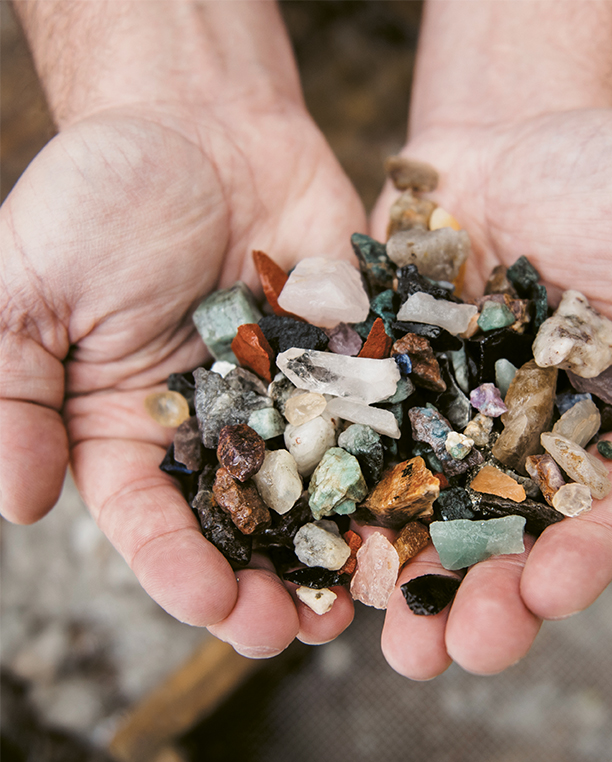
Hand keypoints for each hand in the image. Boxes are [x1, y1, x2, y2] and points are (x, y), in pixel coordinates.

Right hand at [0, 96, 364, 654]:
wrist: (203, 127)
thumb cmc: (100, 198)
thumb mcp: (23, 289)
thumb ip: (12, 393)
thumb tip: (17, 503)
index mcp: (132, 432)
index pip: (152, 521)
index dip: (179, 568)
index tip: (211, 607)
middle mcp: (220, 433)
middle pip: (245, 528)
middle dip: (269, 582)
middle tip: (296, 632)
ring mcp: (295, 403)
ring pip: (320, 494)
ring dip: (341, 547)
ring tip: (365, 598)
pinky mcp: (354, 364)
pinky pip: (379, 421)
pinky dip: (398, 465)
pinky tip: (419, 507)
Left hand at [373, 109, 611, 677]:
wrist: (513, 137)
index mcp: (606, 425)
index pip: (603, 507)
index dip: (582, 554)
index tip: (553, 589)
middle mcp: (523, 441)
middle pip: (509, 537)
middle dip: (486, 598)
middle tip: (457, 652)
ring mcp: (448, 420)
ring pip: (428, 516)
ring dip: (407, 580)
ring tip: (388, 637)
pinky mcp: (386, 389)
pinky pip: (361, 447)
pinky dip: (345, 495)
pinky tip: (321, 543)